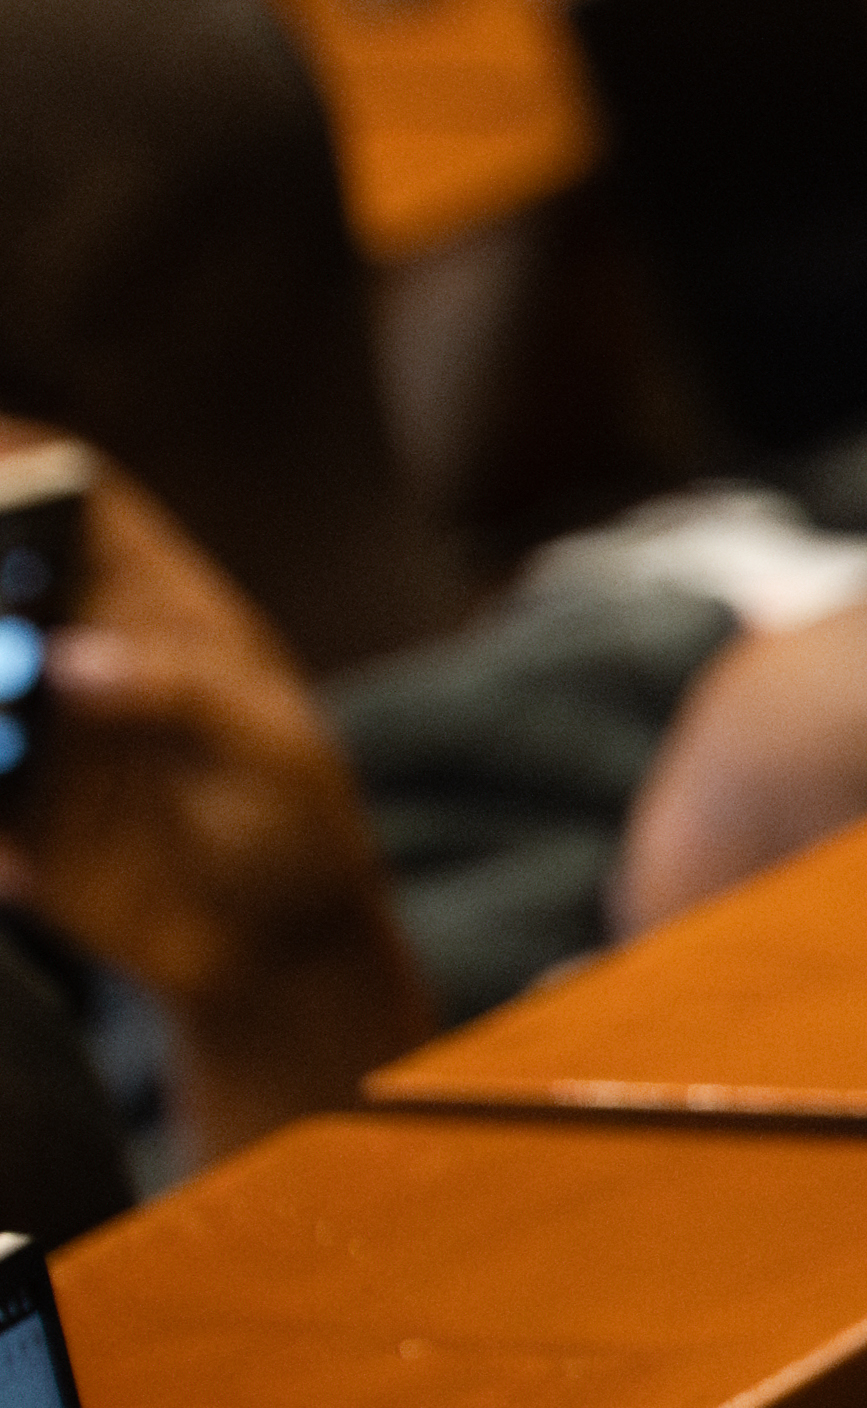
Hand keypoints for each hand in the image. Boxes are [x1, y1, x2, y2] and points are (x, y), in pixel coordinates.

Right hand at [0, 439, 428, 1158]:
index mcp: (160, 611)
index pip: (81, 503)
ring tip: (4, 735)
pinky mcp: (10, 810)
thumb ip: (183, 697)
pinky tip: (19, 865)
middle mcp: (81, 651)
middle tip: (3, 656)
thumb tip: (75, 659)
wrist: (277, 949)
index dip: (26, 458)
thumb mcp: (271, 754)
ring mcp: (34, 726)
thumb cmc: (296, 826)